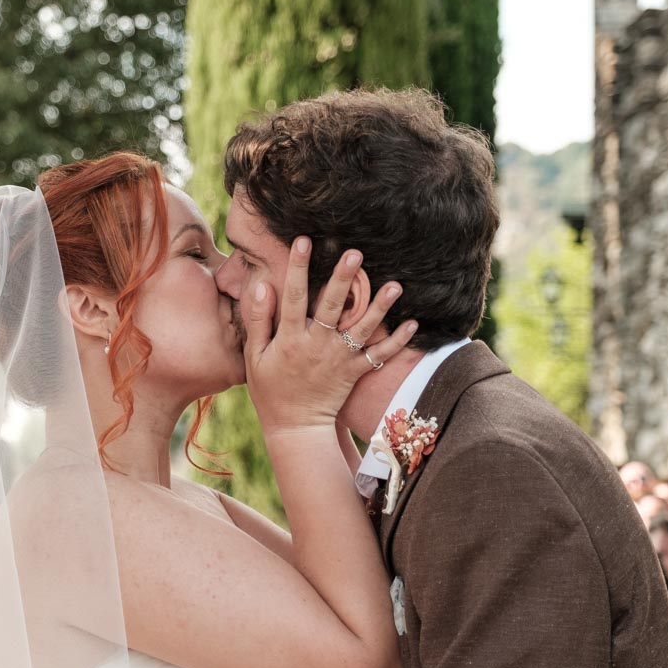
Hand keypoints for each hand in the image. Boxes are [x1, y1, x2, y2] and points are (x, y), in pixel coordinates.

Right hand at [244, 238, 417, 434]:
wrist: (294, 427)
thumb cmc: (271, 389)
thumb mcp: (254, 357)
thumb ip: (259, 321)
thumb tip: (263, 286)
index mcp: (289, 339)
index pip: (292, 296)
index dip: (296, 267)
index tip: (303, 240)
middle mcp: (316, 346)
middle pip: (331, 306)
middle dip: (343, 279)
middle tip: (355, 253)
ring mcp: (338, 359)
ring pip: (361, 329)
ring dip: (380, 307)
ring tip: (395, 285)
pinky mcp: (354, 372)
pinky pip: (378, 356)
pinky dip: (396, 341)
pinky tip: (412, 323)